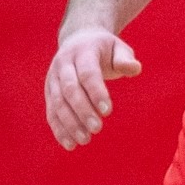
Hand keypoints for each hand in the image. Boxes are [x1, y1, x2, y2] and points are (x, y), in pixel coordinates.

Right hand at [44, 27, 141, 150]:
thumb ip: (125, 60)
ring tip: (85, 140)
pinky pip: (51, 112)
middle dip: (82, 110)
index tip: (108, 112)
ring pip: (58, 102)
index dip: (97, 92)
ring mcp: (53, 78)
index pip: (88, 74)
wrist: (78, 40)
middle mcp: (63, 64)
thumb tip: (135, 68)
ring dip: (70, 123)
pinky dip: (59, 129)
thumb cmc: (105, 50)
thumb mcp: (118, 49)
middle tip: (97, 128)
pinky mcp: (49, 92)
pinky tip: (70, 144)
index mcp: (82, 51)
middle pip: (70, 89)